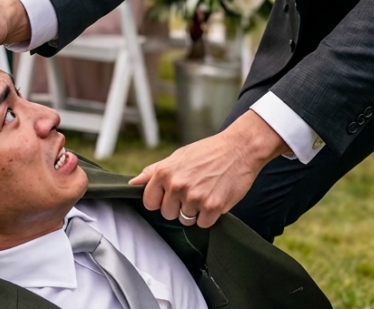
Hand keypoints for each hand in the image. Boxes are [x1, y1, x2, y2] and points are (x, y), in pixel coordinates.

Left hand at [129, 111, 289, 227]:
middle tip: (195, 190)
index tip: (172, 194)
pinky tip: (215, 198)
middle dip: (179, 206)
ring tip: (206, 192)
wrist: (240, 148)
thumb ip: (154, 171)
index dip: (161, 200)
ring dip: (195, 211)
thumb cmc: (209, 151)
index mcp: (165, 172)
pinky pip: (203, 224)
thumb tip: (133, 183)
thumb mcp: (178, 156)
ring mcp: (195, 197)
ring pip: (186, 220)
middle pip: (168, 214)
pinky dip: (209, 216)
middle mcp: (177, 185)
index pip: (149, 202)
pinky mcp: (213, 207)